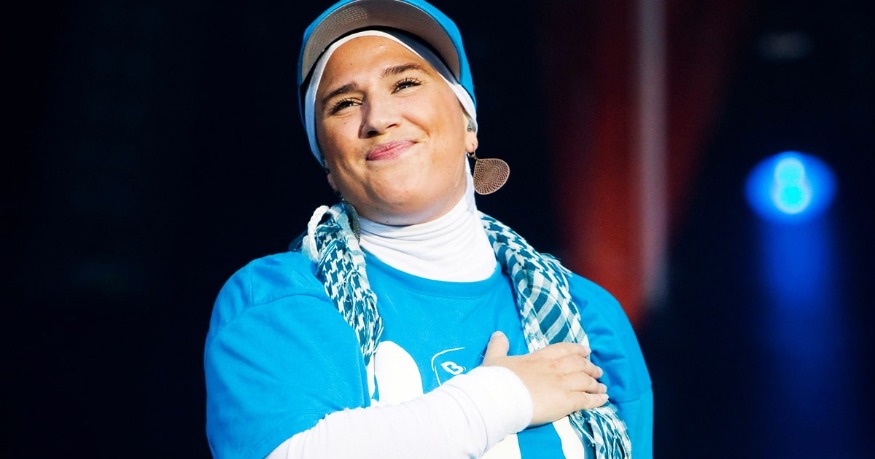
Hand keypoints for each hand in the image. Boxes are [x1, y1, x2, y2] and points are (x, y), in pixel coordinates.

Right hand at [482, 331, 607, 425]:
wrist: (500, 397)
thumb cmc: (496, 380)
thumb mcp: (494, 359)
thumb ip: (498, 346)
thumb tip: (498, 334)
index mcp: (538, 358)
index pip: (562, 349)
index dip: (576, 349)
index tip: (586, 350)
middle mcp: (553, 368)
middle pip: (578, 364)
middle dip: (589, 366)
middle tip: (597, 370)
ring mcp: (561, 384)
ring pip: (585, 381)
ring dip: (596, 384)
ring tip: (602, 386)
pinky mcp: (566, 401)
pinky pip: (587, 399)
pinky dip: (597, 399)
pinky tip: (604, 400)